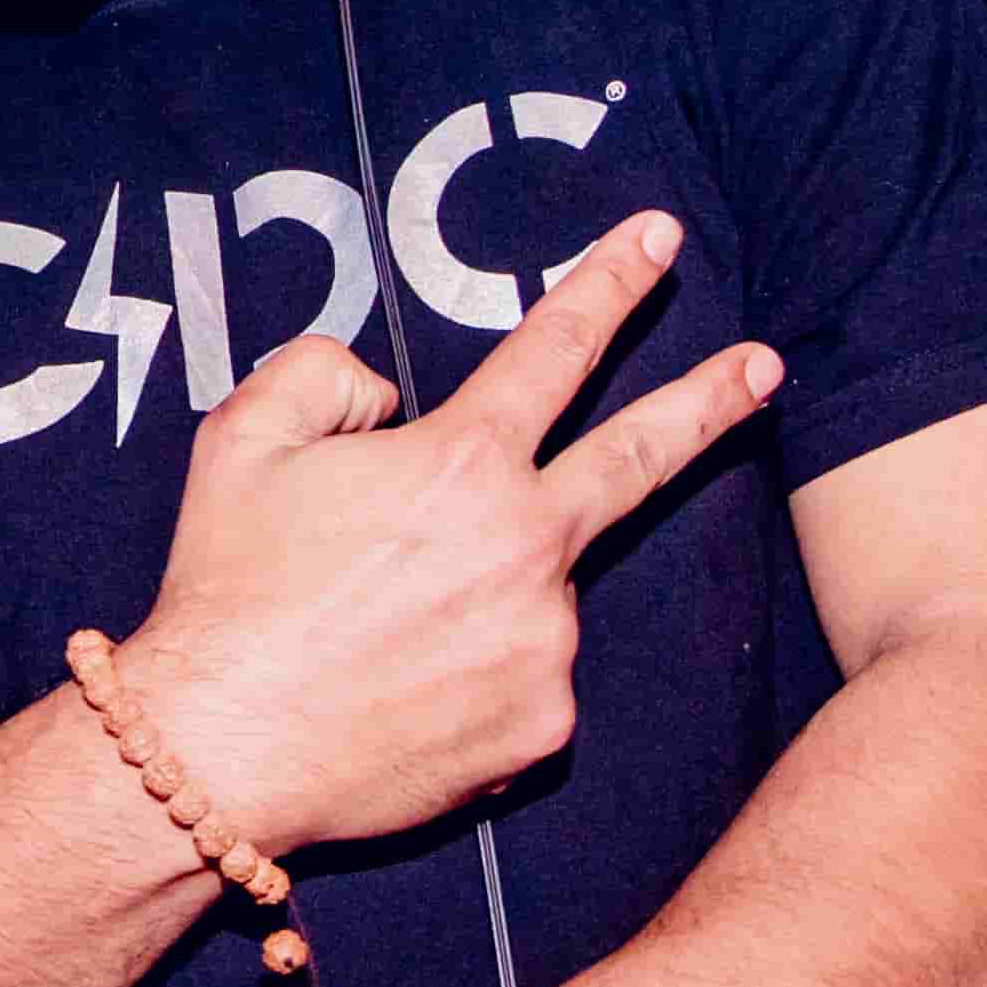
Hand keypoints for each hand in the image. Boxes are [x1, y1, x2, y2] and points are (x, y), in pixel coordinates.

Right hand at [115, 214, 779, 857]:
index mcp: (461, 464)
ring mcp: (546, 642)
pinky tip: (402, 697)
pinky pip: (523, 684)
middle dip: (710, 401)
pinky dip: (474, 679)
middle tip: (764, 367)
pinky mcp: (543, 727)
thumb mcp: (242, 439)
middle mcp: (526, 546)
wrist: (221, 748)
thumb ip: (323, 375)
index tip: (660, 238)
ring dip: (482, 598)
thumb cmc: (228, 592)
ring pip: (533, 594)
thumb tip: (389, 401)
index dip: (612, 281)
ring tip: (383, 639)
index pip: (556, 348)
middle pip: (640, 456)